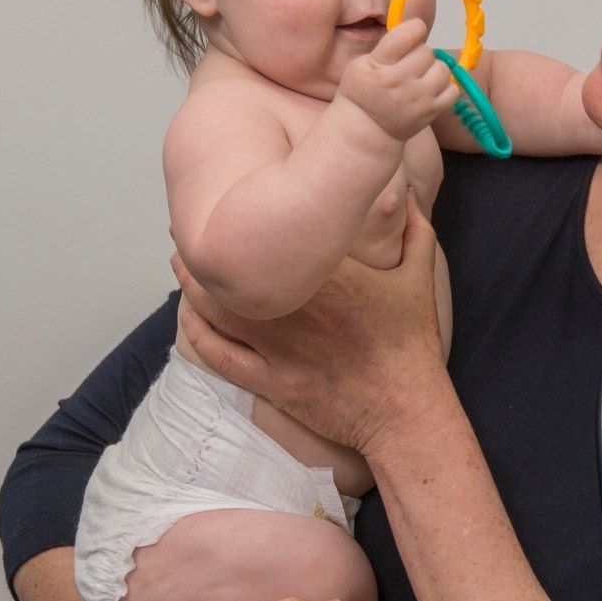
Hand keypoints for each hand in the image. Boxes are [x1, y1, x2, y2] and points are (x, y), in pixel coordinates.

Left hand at [172, 188, 451, 453]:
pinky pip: (219, 355)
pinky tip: (188, 318)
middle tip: (187, 231)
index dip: (241, 216)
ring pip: (216, 311)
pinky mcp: (271, 381)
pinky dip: (197, 333)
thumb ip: (415, 229)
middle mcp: (294, 308)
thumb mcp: (420, 277)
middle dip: (202, 249)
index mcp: (327, 276)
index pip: (270, 238)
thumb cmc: (411, 342)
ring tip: (181, 266)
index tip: (227, 200)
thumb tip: (410, 193)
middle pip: (230, 272)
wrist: (405, 407)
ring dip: (191, 287)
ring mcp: (278, 347)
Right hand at [338, 18, 458, 141]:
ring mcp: (418, 98)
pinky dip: (444, 87)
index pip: (409, 33)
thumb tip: (416, 27)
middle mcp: (399, 82)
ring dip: (434, 70)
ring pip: (442, 69)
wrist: (368, 129)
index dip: (415, 29)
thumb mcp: (361, 63)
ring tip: (420, 78)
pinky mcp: (431, 112)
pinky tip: (430, 90)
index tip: (414, 32)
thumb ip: (387, 45)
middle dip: (420, 54)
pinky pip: (453, 90)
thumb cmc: (363, 93)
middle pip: (427, 51)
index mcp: (378, 66)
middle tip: (409, 65)